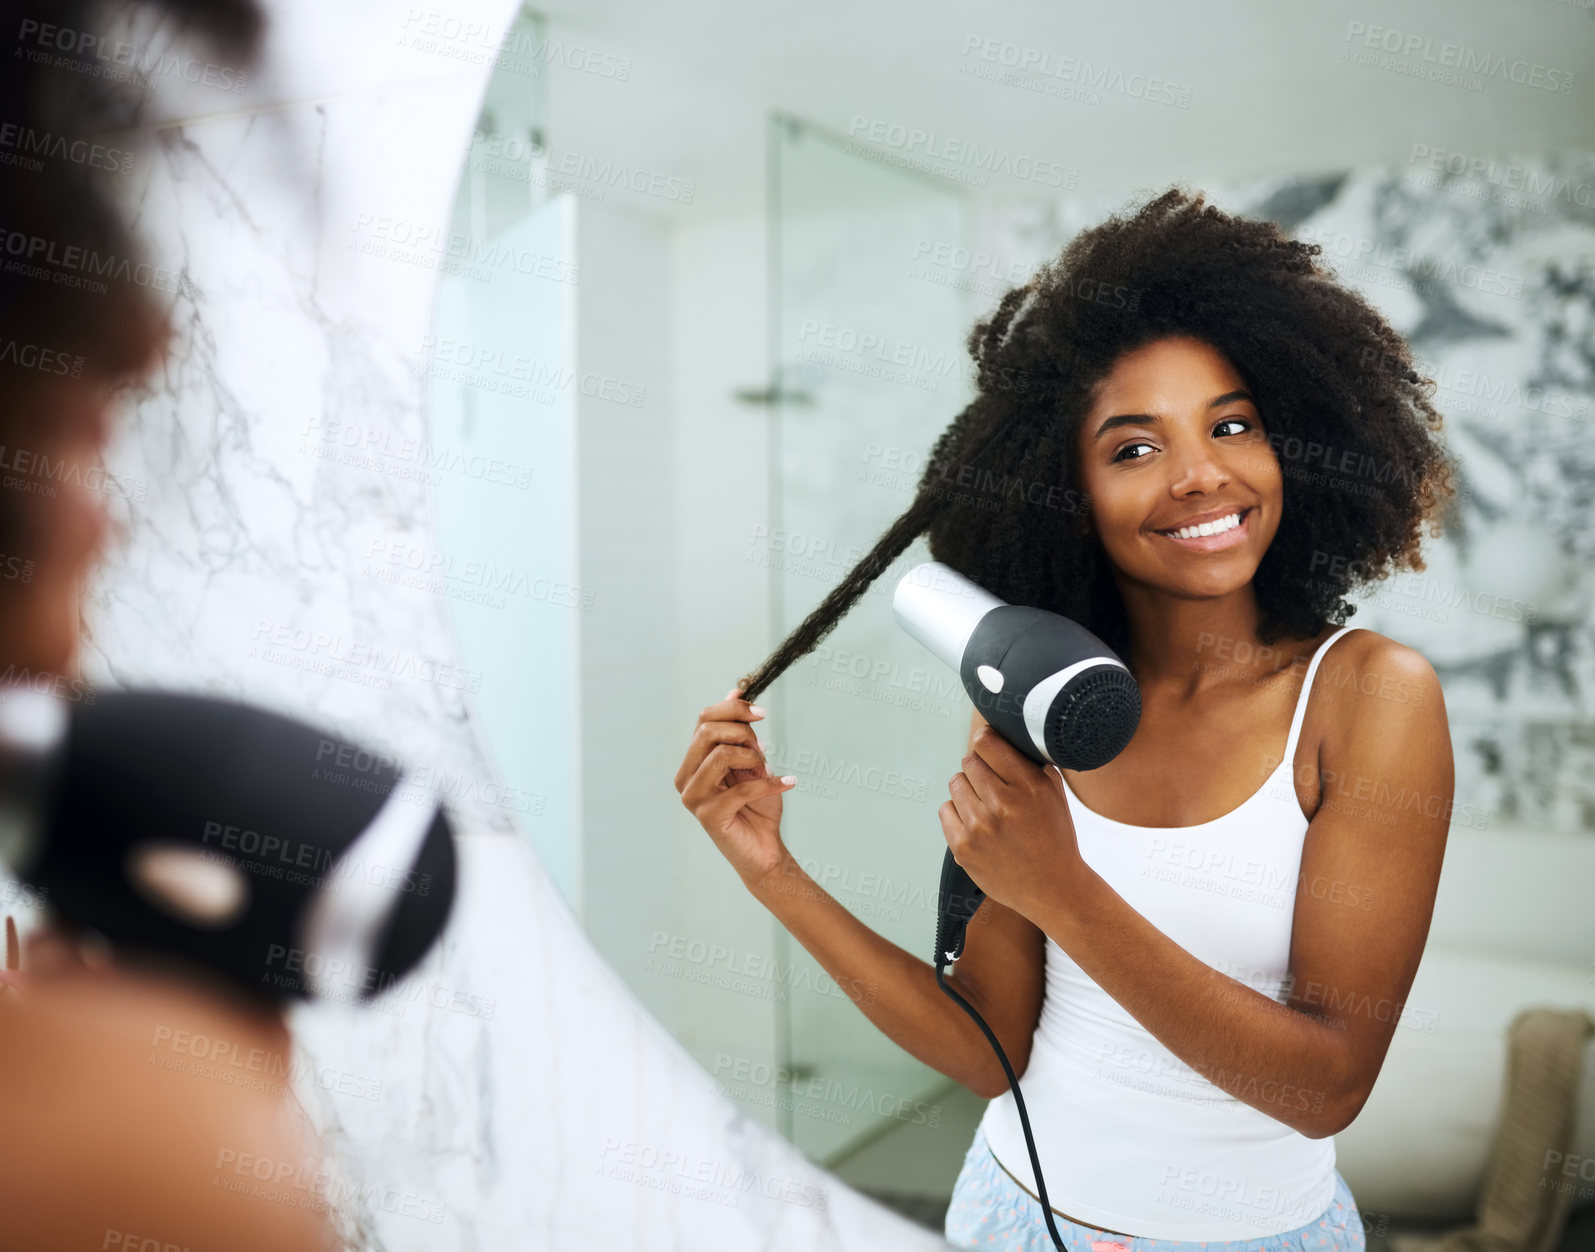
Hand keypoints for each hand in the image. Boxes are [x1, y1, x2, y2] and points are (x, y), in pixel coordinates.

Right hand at [675, 685, 795, 889]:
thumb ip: (739, 731)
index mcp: (691, 762)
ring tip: (766, 770)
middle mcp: (685, 778)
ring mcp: (693, 799)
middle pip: (707, 732)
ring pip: (721, 755)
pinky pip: (743, 788)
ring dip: (752, 759)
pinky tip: (788, 784)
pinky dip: (771, 784)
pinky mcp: (709, 816)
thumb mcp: (751, 762)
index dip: (732, 709)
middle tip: (762, 748)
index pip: (703, 720)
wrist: (765, 851)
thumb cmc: (757, 807)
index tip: (760, 712)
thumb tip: (733, 689)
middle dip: (742, 732)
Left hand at [938, 723, 1085, 919]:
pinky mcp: (963, 847)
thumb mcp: (1054, 794)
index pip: (986, 743)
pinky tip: (976, 823)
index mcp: (1027, 786)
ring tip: (985, 805)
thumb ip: (1031, 764)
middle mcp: (1001, 804)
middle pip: (969, 762)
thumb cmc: (1055, 839)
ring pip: (956, 783)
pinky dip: (957, 813)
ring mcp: (979, 827)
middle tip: (991, 783)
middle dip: (980, 768)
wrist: (1054, 888)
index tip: (987, 743)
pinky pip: (945, 810)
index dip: (985, 739)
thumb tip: (1008, 739)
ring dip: (968, 790)